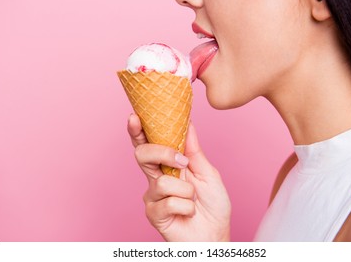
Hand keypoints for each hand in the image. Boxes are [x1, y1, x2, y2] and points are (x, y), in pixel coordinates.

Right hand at [127, 114, 230, 240]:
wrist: (215, 234)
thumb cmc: (212, 205)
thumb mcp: (207, 173)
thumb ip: (194, 151)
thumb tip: (188, 124)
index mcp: (167, 166)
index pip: (149, 144)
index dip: (138, 131)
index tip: (134, 116)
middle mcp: (156, 178)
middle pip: (142, 155)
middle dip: (162, 153)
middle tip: (182, 162)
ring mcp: (153, 197)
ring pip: (162, 182)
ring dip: (186, 191)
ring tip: (193, 200)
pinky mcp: (153, 214)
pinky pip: (168, 202)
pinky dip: (187, 207)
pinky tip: (189, 213)